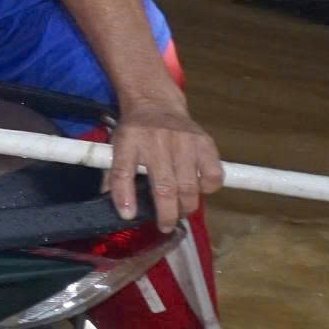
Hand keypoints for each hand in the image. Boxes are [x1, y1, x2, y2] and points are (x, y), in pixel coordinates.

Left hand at [109, 100, 223, 230]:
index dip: (125, 197)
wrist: (156, 103)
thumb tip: (121, 209)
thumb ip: (116, 174)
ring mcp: (182, 141)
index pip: (123, 172)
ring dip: (186, 206)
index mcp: (128, 141)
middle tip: (165, 225)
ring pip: (188, 186)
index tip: (128, 216)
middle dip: (166, 213)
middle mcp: (155, 141)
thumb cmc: (135, 132)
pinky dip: (208, 188)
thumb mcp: (117, 146)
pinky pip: (212, 173)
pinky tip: (199, 189)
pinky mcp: (204, 142)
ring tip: (181, 211)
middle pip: (163, 187)